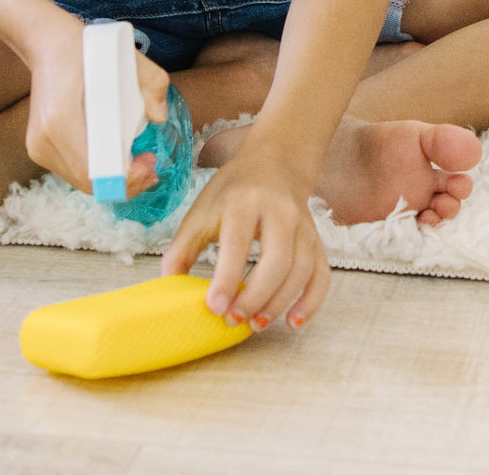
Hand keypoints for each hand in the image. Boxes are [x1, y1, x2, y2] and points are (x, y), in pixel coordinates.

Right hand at [24, 13, 169, 195]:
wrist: (46, 44)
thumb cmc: (85, 49)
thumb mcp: (127, 56)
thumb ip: (152, 82)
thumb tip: (160, 118)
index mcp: (60, 119)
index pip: (92, 170)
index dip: (124, 177)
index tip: (148, 161)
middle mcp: (43, 139)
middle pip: (89, 182)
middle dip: (125, 182)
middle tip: (150, 167)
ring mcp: (37, 147)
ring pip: (81, 181)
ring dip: (113, 178)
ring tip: (138, 162)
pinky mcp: (38, 149)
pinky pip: (73, 171)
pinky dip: (99, 171)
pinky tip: (116, 157)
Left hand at [161, 139, 331, 330]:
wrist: (274, 164)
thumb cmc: (232, 192)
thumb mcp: (202, 210)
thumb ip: (183, 247)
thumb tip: (166, 286)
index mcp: (243, 201)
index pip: (238, 242)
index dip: (226, 277)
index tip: (214, 306)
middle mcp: (279, 212)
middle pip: (277, 260)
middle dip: (255, 296)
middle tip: (233, 320)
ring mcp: (303, 226)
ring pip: (301, 270)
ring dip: (279, 303)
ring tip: (255, 324)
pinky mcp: (316, 240)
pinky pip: (321, 275)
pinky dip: (311, 302)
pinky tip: (292, 320)